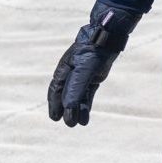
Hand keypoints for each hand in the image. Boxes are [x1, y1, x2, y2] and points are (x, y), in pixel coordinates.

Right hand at [49, 2, 140, 125]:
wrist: (107, 39)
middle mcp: (71, 74)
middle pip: (65, 96)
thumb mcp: (82, 72)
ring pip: (78, 97)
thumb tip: (68, 108)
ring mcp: (82, 76)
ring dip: (78, 110)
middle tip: (68, 123)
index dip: (54, 105)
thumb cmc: (91, 53)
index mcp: (63, 71)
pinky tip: (86, 117)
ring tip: (79, 124)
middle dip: (66, 110)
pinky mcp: (93, 78)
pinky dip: (87, 105)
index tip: (55, 118)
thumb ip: (75, 90)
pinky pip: (88, 95)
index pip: (55, 91)